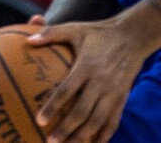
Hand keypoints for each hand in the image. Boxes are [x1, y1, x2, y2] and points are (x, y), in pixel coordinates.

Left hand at [28, 19, 144, 142]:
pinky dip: (104, 137)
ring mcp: (113, 92)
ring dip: (82, 137)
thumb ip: (51, 33)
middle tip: (50, 142)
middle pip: (81, 111)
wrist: (132, 36)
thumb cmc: (99, 32)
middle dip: (66, 130)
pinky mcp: (122, 98)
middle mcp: (100, 81)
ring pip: (97, 121)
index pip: (67, 90)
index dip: (53, 106)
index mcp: (86, 65)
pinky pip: (113, 122)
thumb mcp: (76, 29)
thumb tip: (28, 40)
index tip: (39, 120)